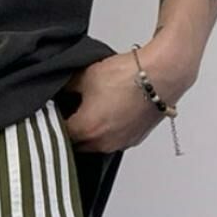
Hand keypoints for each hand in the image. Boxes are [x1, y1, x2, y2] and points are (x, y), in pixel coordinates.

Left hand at [61, 39, 194, 153]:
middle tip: (72, 112)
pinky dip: (110, 129)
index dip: (53, 121)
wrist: (163, 73)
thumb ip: (68, 85)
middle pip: (76, 144)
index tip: (54, 112)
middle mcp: (101, 143)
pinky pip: (114, 139)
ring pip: (96, 144)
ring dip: (92, 132)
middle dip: (72, 130)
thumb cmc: (129, 75)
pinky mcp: (134, 139)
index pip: (57, 133)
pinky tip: (112, 112)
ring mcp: (119, 144)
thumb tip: (60, 89)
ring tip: (95, 110)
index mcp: (85, 130)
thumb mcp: (87, 74)